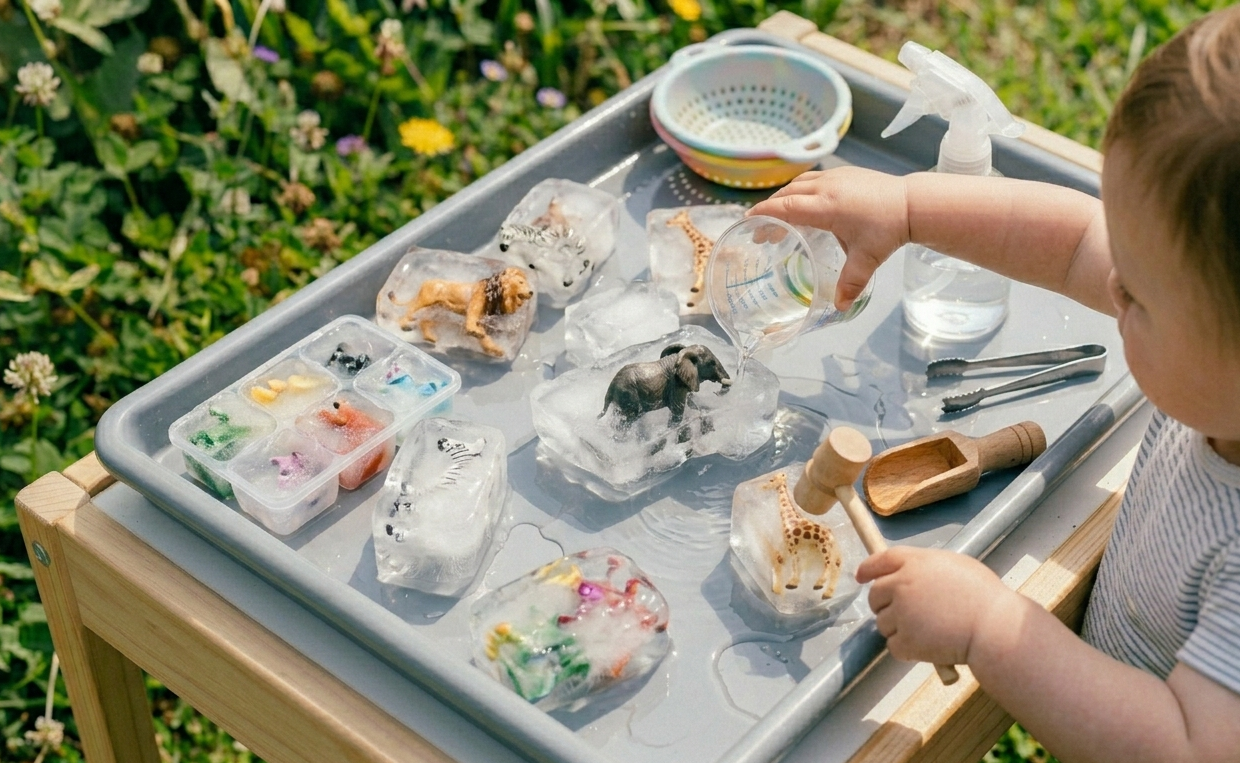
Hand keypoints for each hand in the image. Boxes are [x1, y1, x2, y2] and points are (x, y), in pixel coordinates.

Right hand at [747, 166, 909, 310]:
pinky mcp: (845, 173)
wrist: (913, 202)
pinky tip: (806, 203)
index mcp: (826, 207)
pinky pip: (813, 179)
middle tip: (762, 228)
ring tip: (780, 215)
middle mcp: (826, 187)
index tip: (749, 221)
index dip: (764, 213)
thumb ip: (850, 283)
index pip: (785, 207)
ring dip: (786, 198)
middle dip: (771, 209)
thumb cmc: (888, 229)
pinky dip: (801, 190)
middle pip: (787, 194)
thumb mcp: (866, 259)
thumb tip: (839, 308)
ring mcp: (836, 176)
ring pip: (799, 184)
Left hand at [856, 546, 1017, 667]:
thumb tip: (913, 575)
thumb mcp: (956, 566)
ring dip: (897, 629)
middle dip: (883, 605)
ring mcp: (901, 613)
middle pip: (875, 595)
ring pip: (883, 623)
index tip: (861, 577)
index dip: (868, 569)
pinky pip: (894, 646)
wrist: (994, 627)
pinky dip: (906, 650)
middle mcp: (902, 585)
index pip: (880, 561)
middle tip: (903, 614)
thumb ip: (927, 568)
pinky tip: (926, 647)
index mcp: (914, 563)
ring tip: (926, 631)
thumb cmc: (984, 596)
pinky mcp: (905, 640)